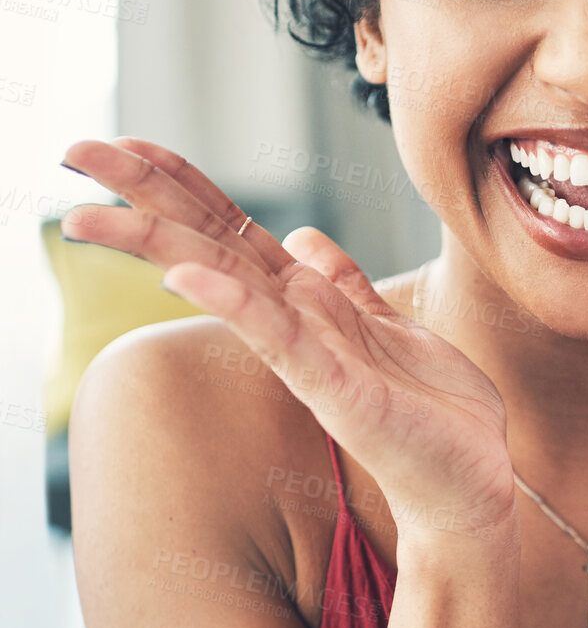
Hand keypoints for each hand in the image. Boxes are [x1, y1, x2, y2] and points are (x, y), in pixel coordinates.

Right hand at [59, 138, 517, 540]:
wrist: (475, 486)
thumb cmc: (433, 416)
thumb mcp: (390, 330)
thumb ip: (344, 286)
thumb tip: (301, 238)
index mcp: (308, 306)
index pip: (231, 230)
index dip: (182, 182)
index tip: (124, 141)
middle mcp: (296, 328)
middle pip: (209, 245)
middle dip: (142, 199)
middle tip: (74, 152)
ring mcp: (311, 361)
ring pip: (227, 285)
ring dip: (160, 244)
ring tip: (92, 214)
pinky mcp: (340, 393)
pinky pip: (280, 341)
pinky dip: (234, 305)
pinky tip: (186, 275)